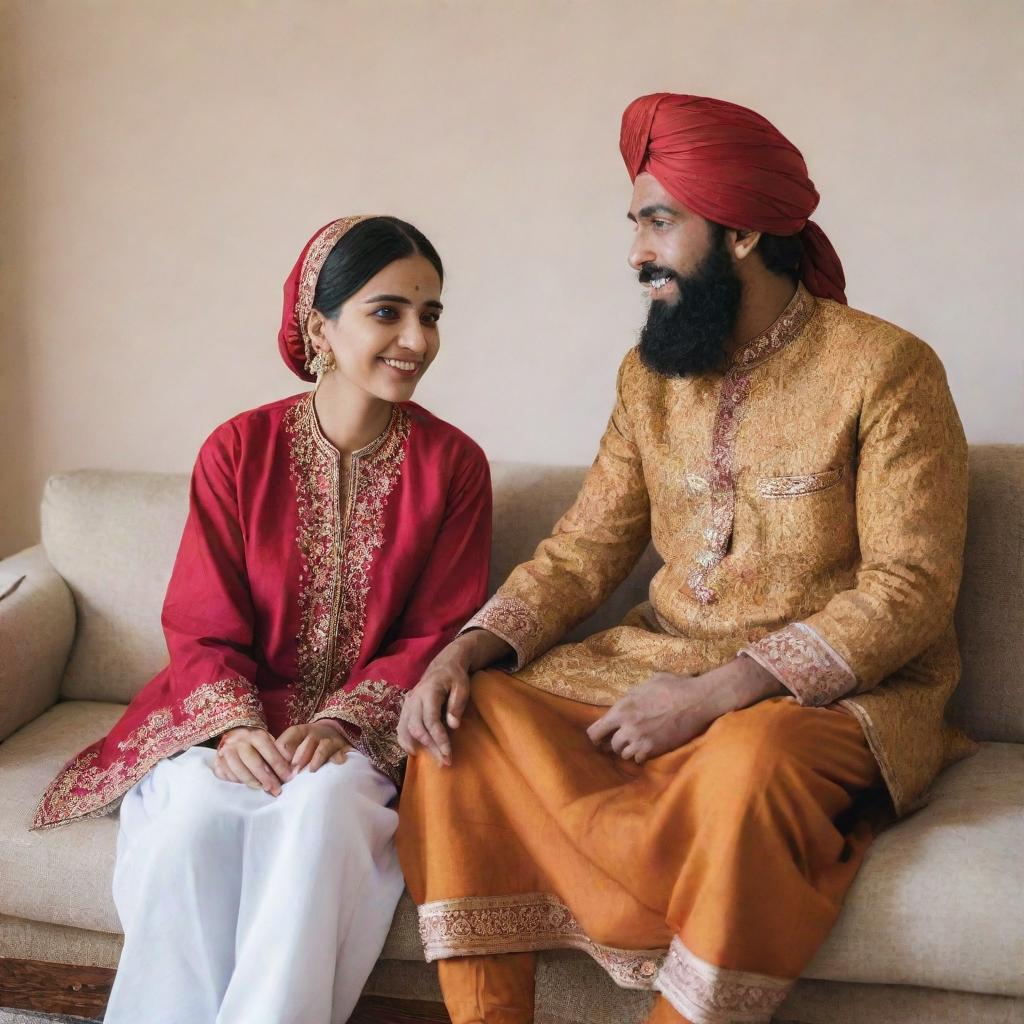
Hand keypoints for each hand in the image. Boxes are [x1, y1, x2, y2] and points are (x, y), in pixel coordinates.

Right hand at [213, 726, 292, 794]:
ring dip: (253, 783)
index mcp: (256, 735)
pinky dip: (238, 783)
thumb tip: (289, 773)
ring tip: (263, 789)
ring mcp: (226, 751)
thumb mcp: (268, 741)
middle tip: (276, 790)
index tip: (289, 778)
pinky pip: (228, 776)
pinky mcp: (217, 762)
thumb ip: (277, 754)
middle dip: (267, 779)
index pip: (269, 753)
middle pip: (254, 764)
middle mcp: (239, 742)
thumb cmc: (256, 742)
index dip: (280, 767)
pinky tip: (247, 787)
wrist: (233, 734)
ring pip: (240, 772)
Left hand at [275, 722, 351, 773]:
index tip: (277, 767)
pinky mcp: (342, 748)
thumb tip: (268, 773)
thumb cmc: (308, 744)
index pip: (289, 737)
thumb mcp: (295, 744)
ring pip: (323, 746)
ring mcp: (330, 739)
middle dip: (299, 758)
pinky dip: (339, 757)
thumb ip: (283, 756)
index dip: (282, 752)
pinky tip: (338, 762)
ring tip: (311, 770)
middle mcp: (315, 733)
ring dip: (317, 758)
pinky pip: (341, 751)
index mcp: (300, 731)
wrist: (333, 733)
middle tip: (292, 774)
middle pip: (307, 742)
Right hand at [398, 630, 511, 765]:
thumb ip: (457, 704)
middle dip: (431, 747)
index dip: (439, 739)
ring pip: (406, 729)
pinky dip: (404, 739)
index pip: (431, 720)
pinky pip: (400, 726)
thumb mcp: (462, 686)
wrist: (443, 665)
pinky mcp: (406, 706)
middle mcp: (414, 698)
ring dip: (417, 746)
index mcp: (428, 692)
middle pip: (418, 728)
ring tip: (428, 761)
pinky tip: (413, 750)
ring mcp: (408, 702)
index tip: (448, 754)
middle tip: (444, 762)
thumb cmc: (455, 676)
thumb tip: (453, 725)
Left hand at [587, 657, 783, 763]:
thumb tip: (624, 704)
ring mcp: (640, 739)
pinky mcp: (654, 749)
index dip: (596, 736)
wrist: (696, 700)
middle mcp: (627, 726)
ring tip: (636, 742)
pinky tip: (647, 746)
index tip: (599, 737)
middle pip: (609, 745)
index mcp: (622, 708)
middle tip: (620, 739)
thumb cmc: (672, 686)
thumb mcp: (645, 684)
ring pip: (623, 754)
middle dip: (613, 742)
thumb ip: (630, 697)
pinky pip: (638, 759)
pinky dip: (640, 755)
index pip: (595, 731)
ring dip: (627, 749)